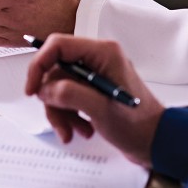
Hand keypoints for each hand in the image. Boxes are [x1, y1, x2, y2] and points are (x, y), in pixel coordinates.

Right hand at [25, 34, 163, 166]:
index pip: (58, 45)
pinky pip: (69, 96)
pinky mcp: (94, 89)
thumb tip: (44, 89)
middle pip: (56, 71)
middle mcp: (98, 58)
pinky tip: (82, 130)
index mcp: (102, 53)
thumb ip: (70, 95)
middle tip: (60, 124)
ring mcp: (96, 74)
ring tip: (74, 132)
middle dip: (54, 101)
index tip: (32, 90)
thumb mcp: (101, 109)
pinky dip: (70, 115)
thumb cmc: (137, 125)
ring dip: (62, 112)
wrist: (156, 142)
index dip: (39, 65)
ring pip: (60, 87)